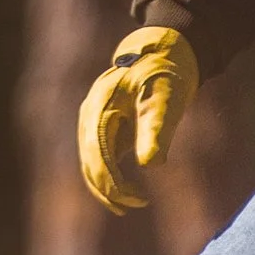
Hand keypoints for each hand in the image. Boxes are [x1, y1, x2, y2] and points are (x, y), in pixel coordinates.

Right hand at [77, 25, 200, 211]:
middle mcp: (90, 113)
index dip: (114, 183)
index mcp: (100, 106)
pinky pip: (99, 154)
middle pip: (88, 161)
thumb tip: (149, 165)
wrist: (162, 48)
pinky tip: (126, 188)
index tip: (138, 200)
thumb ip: (156, 129)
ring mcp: (94, 118)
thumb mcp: (166, 98)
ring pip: (90, 160)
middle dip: (108, 189)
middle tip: (134, 206)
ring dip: (105, 185)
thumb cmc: (165, 71)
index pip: (97, 155)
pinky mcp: (103, 123)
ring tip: (129, 203)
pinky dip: (108, 173)